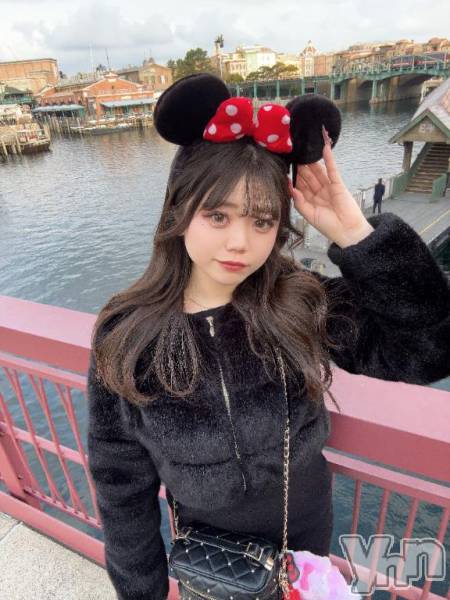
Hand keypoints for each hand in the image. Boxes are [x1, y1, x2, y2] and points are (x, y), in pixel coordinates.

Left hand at [288, 127, 373, 247]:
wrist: (347, 231)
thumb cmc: (328, 226)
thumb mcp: (309, 215)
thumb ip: (299, 202)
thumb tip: (291, 188)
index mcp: (310, 200)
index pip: (300, 185)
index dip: (293, 177)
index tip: (285, 167)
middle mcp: (318, 192)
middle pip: (307, 176)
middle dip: (300, 167)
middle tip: (293, 155)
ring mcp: (328, 187)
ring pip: (317, 171)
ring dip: (311, 161)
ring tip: (304, 151)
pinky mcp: (338, 184)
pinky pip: (332, 170)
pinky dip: (329, 160)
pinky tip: (324, 149)